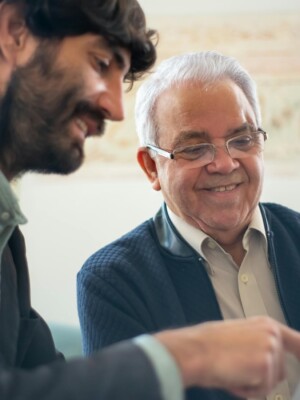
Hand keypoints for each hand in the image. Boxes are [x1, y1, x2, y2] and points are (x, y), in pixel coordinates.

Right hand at [155, 316, 299, 397]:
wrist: (195, 350)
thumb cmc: (207, 344)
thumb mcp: (238, 336)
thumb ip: (258, 344)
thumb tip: (266, 362)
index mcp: (265, 324)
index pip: (297, 341)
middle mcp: (271, 334)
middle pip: (281, 370)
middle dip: (262, 377)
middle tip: (238, 369)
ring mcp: (270, 349)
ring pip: (270, 382)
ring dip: (251, 384)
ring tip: (232, 370)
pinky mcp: (265, 366)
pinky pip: (261, 391)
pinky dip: (246, 390)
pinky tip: (233, 376)